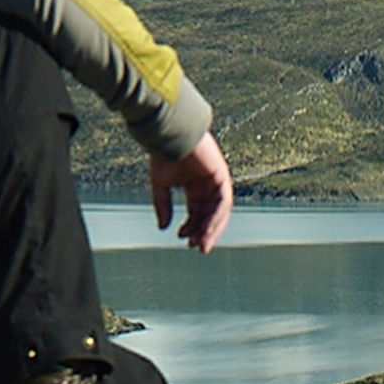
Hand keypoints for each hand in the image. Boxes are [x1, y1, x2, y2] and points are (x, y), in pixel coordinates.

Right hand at [150, 136, 235, 250]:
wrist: (171, 135)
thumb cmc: (164, 154)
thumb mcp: (160, 185)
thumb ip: (163, 205)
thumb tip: (163, 228)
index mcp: (194, 187)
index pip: (197, 212)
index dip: (191, 227)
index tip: (183, 239)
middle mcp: (207, 185)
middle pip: (209, 214)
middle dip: (204, 232)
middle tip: (199, 248)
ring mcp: (217, 181)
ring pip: (218, 211)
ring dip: (211, 229)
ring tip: (203, 243)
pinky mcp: (222, 176)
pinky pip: (223, 202)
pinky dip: (216, 216)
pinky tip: (207, 228)